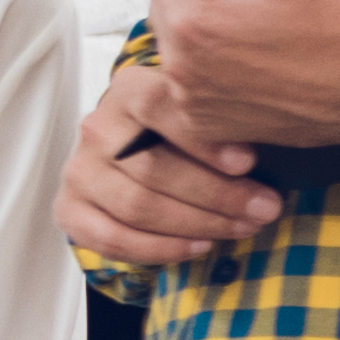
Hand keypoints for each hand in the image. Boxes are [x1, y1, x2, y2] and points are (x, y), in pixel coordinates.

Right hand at [61, 76, 280, 271]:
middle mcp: (97, 128)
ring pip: (137, 206)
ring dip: (197, 224)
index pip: (159, 108)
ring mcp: (79, 171)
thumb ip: (223, 118)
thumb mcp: (201, 109)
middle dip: (216, 195)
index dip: (203, 139)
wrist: (131, 147)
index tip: (247, 163)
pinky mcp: (70, 210)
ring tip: (242, 228)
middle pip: (153, 168)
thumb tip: (270, 137)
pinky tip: (198, 246)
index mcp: (129, 90)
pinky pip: (113, 239)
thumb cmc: (180, 130)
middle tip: (264, 208)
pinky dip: (160, 249)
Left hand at [142, 0, 339, 150]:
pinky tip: (258, 61)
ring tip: (262, 30)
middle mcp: (184, 71)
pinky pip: (194, 80)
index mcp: (194, 24)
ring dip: (208, 29)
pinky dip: (216, 68)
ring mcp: (197, 104)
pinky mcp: (214, 126)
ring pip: (179, 41)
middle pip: (166, 2)